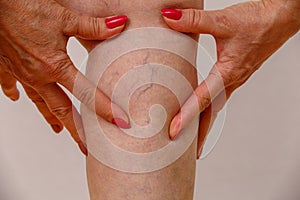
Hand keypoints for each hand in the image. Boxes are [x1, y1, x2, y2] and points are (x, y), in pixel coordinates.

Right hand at [0, 0, 128, 153]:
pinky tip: (17, 98)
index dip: (105, 109)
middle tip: (87, 146)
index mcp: (54, 66)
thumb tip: (119, 25)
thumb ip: (93, 26)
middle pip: (61, 110)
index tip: (119, 122)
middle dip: (76, 130)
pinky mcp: (5, 67)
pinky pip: (11, 86)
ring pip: (39, 103)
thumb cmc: (24, 7)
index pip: (86, 93)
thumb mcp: (64, 17)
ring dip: (50, 118)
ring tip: (59, 130)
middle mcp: (38, 76)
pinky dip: (17, 94)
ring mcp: (20, 74)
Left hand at [161, 0, 299, 157]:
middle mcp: (232, 81)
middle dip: (198, 134)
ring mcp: (235, 79)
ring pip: (215, 107)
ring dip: (203, 123)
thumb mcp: (224, 21)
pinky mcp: (237, 73)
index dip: (186, 116)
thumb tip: (169, 18)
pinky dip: (209, 108)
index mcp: (229, 73)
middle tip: (184, 153)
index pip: (203, 100)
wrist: (283, 17)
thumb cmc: (260, 20)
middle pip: (211, 114)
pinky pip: (220, 97)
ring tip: (190, 137)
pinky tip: (202, 107)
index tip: (173, 132)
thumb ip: (195, 21)